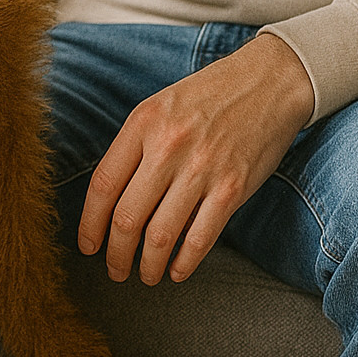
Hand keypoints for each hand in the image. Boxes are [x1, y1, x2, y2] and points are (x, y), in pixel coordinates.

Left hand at [78, 32, 314, 284]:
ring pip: (160, 235)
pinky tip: (177, 271)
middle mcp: (168, 146)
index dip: (89, 224)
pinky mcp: (232, 188)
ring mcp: (202, 169)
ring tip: (146, 275)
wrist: (269, 82)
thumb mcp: (162, 106)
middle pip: (126, 217)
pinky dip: (184, 263)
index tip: (88, 245)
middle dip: (115, 254)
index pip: (103, 185)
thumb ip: (137, 146)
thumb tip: (114, 200)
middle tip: (115, 269)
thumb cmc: (211, 95)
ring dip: (148, 265)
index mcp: (144, 123)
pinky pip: (199, 239)